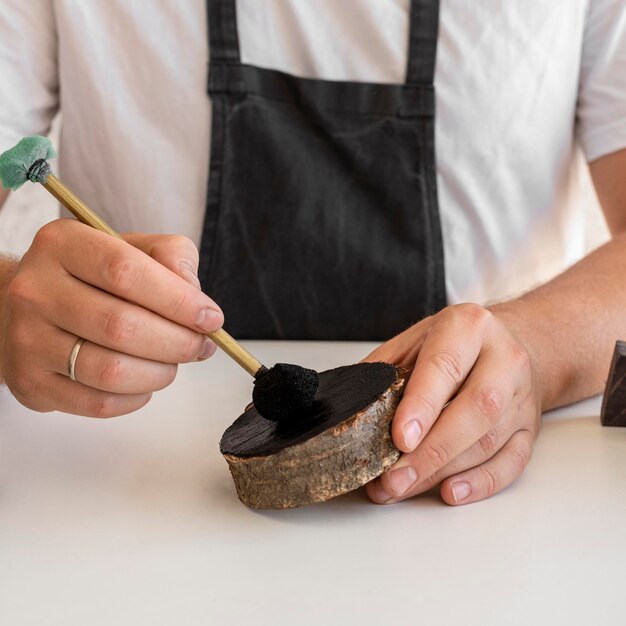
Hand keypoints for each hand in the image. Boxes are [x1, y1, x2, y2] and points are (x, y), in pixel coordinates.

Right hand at [0, 219, 222, 416]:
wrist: (26, 309)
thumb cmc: (91, 278)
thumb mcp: (131, 247)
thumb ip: (170, 256)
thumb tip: (196, 298)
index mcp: (63, 244)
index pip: (126, 272)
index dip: (178, 300)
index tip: (210, 318)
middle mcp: (35, 290)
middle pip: (122, 326)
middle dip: (178, 342)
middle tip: (200, 345)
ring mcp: (27, 340)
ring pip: (111, 371)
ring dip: (160, 373)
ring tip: (173, 362)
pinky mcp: (30, 383)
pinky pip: (98, 403)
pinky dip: (136, 397)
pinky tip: (144, 380)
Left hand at [364, 303, 541, 505]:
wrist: (506, 344)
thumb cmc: (452, 344)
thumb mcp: (414, 341)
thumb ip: (385, 371)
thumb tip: (351, 412)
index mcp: (468, 327)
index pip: (445, 366)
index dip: (422, 405)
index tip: (399, 438)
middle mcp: (504, 359)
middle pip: (475, 409)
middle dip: (431, 450)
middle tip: (393, 478)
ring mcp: (522, 396)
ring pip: (489, 441)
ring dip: (442, 472)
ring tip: (402, 488)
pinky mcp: (531, 427)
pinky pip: (513, 462)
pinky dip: (480, 482)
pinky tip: (449, 492)